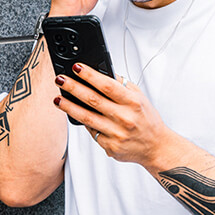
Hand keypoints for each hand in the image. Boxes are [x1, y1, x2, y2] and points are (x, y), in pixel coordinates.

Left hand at [52, 62, 180, 168]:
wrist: (156, 147)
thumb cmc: (147, 120)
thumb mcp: (140, 98)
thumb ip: (123, 86)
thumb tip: (102, 73)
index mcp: (133, 102)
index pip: (108, 85)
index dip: (90, 75)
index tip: (76, 67)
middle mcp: (125, 118)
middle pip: (93, 100)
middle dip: (73, 88)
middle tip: (60, 79)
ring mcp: (117, 133)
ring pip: (87, 118)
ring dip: (69, 107)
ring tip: (57, 99)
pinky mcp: (110, 146)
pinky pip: (92, 132)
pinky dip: (82, 123)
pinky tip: (73, 115)